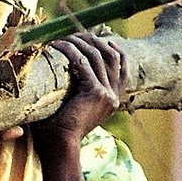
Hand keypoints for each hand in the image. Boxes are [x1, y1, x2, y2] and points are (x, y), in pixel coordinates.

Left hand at [29, 32, 124, 152]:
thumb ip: (80, 88)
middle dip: (94, 41)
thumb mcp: (76, 104)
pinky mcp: (96, 93)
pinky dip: (71, 51)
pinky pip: (83, 64)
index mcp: (113, 99)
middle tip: (75, 34)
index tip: (99, 37)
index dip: (113, 48)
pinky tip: (59, 47)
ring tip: (63, 38)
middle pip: (111, 56)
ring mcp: (108, 94)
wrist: (59, 146)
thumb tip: (68, 67)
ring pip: (97, 57)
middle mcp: (115, 96)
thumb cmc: (59, 127)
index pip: (122, 66)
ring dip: (80, 43)